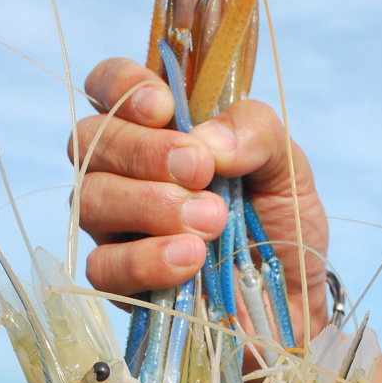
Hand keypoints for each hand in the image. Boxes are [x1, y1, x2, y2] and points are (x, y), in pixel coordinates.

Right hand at [69, 57, 330, 343]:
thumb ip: (257, 133)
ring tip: (211, 222)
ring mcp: (113, 226)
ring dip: (150, 205)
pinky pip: (104, 266)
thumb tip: (208, 138)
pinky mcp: (117, 281)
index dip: (121, 86)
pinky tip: (190, 260)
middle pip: (90, 140)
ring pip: (91, 199)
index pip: (107, 85)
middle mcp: (122, 171)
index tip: (164, 107)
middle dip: (145, 152)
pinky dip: (147, 259)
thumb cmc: (278, 222)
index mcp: (158, 129)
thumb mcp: (286, 165)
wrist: (291, 297)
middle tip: (201, 172)